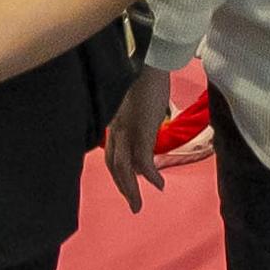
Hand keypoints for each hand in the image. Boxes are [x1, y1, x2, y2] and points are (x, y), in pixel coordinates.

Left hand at [101, 65, 177, 212]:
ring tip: (138, 205)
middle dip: (123, 188)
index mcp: (115, 123)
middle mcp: (116, 129)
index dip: (118, 173)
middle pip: (114, 166)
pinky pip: (144, 161)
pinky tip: (159, 185)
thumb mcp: (138, 105)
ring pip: (124, 168)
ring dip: (131, 189)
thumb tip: (148, 130)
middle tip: (133, 206)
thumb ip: (138, 120)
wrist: (150, 64)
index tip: (127, 186)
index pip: (111, 154)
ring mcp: (128, 131)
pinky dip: (150, 175)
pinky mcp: (142, 131)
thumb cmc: (146, 79)